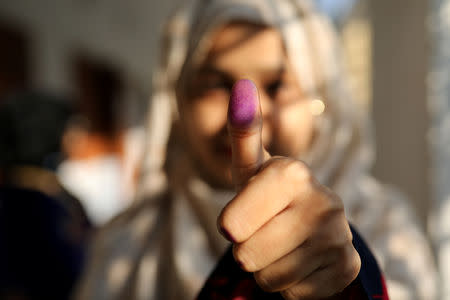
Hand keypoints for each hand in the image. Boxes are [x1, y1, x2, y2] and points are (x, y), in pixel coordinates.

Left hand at [217, 79, 360, 298]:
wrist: (306, 225)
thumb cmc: (266, 196)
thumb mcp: (250, 168)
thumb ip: (243, 133)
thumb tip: (241, 84)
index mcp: (292, 172)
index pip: (232, 224)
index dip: (231, 225)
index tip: (239, 218)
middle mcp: (324, 200)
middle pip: (247, 255)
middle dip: (247, 249)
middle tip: (263, 232)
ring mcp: (340, 235)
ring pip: (270, 278)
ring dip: (267, 267)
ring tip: (281, 245)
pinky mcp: (347, 268)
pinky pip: (293, 294)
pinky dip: (289, 284)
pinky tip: (301, 261)